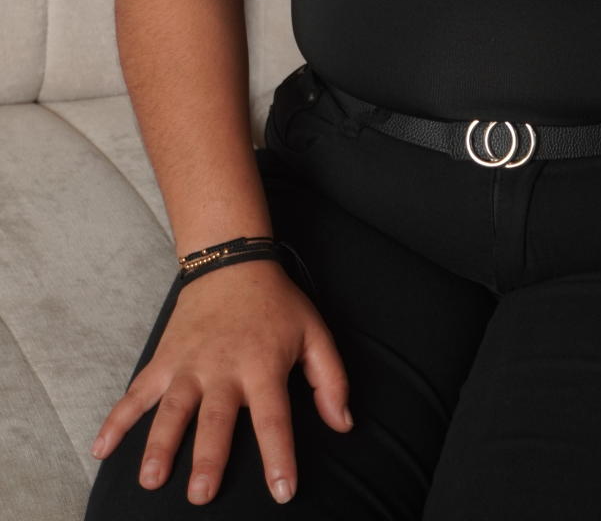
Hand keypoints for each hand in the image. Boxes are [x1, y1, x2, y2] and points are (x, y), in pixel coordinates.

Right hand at [90, 258, 352, 505]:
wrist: (232, 261)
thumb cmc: (277, 304)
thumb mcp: (315, 333)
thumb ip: (332, 380)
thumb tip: (343, 424)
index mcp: (263, 366)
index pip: (274, 418)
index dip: (279, 455)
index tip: (282, 491)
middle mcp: (223, 368)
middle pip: (215, 418)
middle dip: (207, 457)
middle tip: (201, 495)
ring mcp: (188, 364)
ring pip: (172, 408)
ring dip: (160, 444)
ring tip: (152, 479)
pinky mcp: (164, 359)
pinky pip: (137, 392)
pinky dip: (117, 419)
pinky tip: (100, 449)